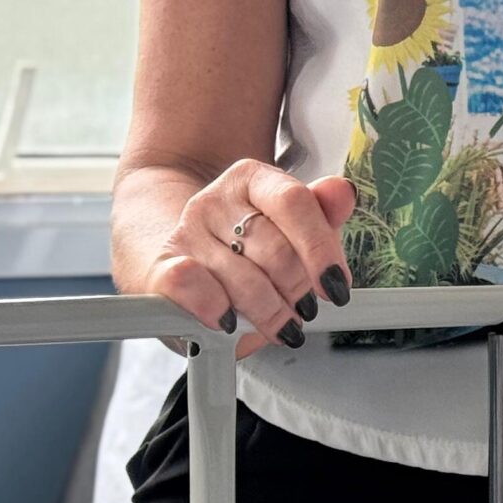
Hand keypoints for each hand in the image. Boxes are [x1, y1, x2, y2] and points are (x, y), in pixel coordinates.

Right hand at [139, 160, 358, 359]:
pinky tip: (232, 321)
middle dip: (299, 289)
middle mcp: (215, 201)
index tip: (336, 285)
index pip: (294, 202)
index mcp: (252, 179)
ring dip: (271, 312)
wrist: (180, 257)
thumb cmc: (246, 247)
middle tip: (306, 308)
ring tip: (281, 322)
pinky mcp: (160, 269)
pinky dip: (218, 308)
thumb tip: (342, 193)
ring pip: (243, 279)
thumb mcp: (289, 228)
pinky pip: (191, 286)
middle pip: (275, 248)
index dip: (321, 248)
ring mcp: (186, 234)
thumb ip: (321, 211)